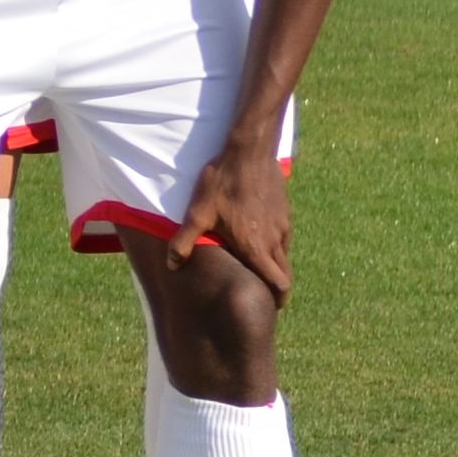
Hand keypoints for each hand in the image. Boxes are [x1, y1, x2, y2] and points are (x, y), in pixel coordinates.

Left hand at [166, 142, 294, 299]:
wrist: (249, 151)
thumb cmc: (222, 183)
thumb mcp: (197, 213)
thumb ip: (184, 242)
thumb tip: (172, 265)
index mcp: (256, 247)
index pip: (278, 284)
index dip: (276, 298)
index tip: (269, 305)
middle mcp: (275, 240)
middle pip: (285, 274)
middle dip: (277, 287)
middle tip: (263, 292)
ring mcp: (283, 225)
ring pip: (285, 254)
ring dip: (275, 264)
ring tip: (257, 265)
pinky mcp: (285, 211)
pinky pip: (284, 236)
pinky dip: (276, 245)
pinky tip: (258, 236)